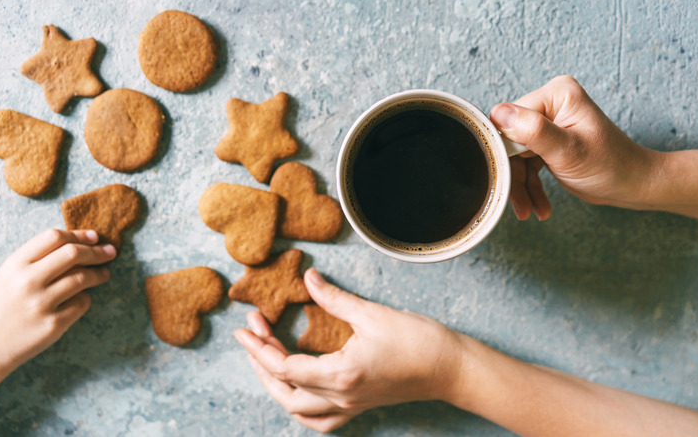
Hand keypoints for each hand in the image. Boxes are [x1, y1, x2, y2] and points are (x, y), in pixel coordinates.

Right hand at [0, 229, 114, 371]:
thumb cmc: (5, 306)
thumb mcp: (11, 276)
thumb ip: (39, 258)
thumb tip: (82, 243)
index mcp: (15, 264)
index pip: (54, 237)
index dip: (78, 235)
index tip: (94, 237)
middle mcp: (27, 281)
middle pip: (73, 254)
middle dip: (96, 251)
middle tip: (110, 252)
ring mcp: (41, 303)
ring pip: (82, 278)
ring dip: (99, 274)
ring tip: (104, 274)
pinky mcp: (53, 324)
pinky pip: (82, 303)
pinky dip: (86, 298)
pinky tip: (83, 298)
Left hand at [234, 268, 464, 432]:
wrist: (451, 369)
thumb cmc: (418, 341)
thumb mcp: (372, 313)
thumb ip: (334, 298)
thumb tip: (309, 278)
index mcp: (340, 374)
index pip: (284, 367)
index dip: (259, 346)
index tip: (246, 327)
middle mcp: (341, 397)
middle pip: (284, 391)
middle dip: (261, 363)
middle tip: (253, 334)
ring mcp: (350, 406)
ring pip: (299, 410)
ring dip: (276, 387)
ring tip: (266, 360)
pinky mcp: (360, 406)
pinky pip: (322, 420)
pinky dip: (302, 407)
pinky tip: (298, 388)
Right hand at [490, 75, 659, 219]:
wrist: (634, 185)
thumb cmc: (611, 166)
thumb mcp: (568, 150)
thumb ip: (533, 130)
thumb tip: (498, 113)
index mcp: (556, 95)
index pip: (510, 119)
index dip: (505, 149)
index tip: (503, 177)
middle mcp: (550, 104)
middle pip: (510, 140)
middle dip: (513, 174)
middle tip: (518, 202)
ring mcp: (548, 124)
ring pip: (515, 156)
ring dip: (521, 186)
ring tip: (529, 211)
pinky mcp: (547, 142)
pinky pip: (526, 164)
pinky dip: (529, 187)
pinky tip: (537, 206)